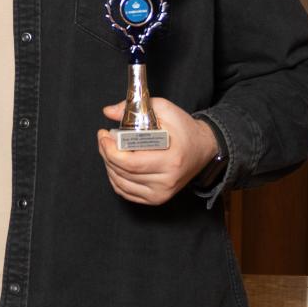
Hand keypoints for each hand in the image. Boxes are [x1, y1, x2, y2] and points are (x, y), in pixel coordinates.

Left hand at [95, 98, 219, 205]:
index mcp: (171, 160)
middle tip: (104, 139)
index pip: (130, 162)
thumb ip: (135, 107)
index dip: (110, 150)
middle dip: (106, 154)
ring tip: (110, 150)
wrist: (204, 148)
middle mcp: (167, 181)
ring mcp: (162, 193)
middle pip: (122, 173)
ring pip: (121, 184)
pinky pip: (126, 192)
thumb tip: (108, 112)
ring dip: (109, 166)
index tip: (103, 135)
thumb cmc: (184, 129)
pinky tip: (117, 165)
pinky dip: (116, 179)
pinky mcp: (157, 199)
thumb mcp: (165, 109)